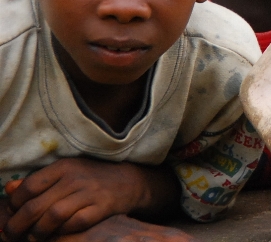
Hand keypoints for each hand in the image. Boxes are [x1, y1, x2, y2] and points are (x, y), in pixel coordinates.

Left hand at [2, 159, 177, 240]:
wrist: (128, 182)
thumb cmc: (90, 178)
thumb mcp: (64, 172)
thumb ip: (36, 180)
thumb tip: (9, 190)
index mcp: (63, 166)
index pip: (28, 187)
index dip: (14, 204)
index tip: (12, 213)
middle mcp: (75, 178)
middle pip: (36, 206)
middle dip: (18, 225)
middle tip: (12, 234)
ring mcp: (89, 193)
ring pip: (52, 217)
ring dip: (38, 231)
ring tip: (34, 236)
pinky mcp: (101, 207)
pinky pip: (74, 224)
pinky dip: (62, 231)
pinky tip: (58, 232)